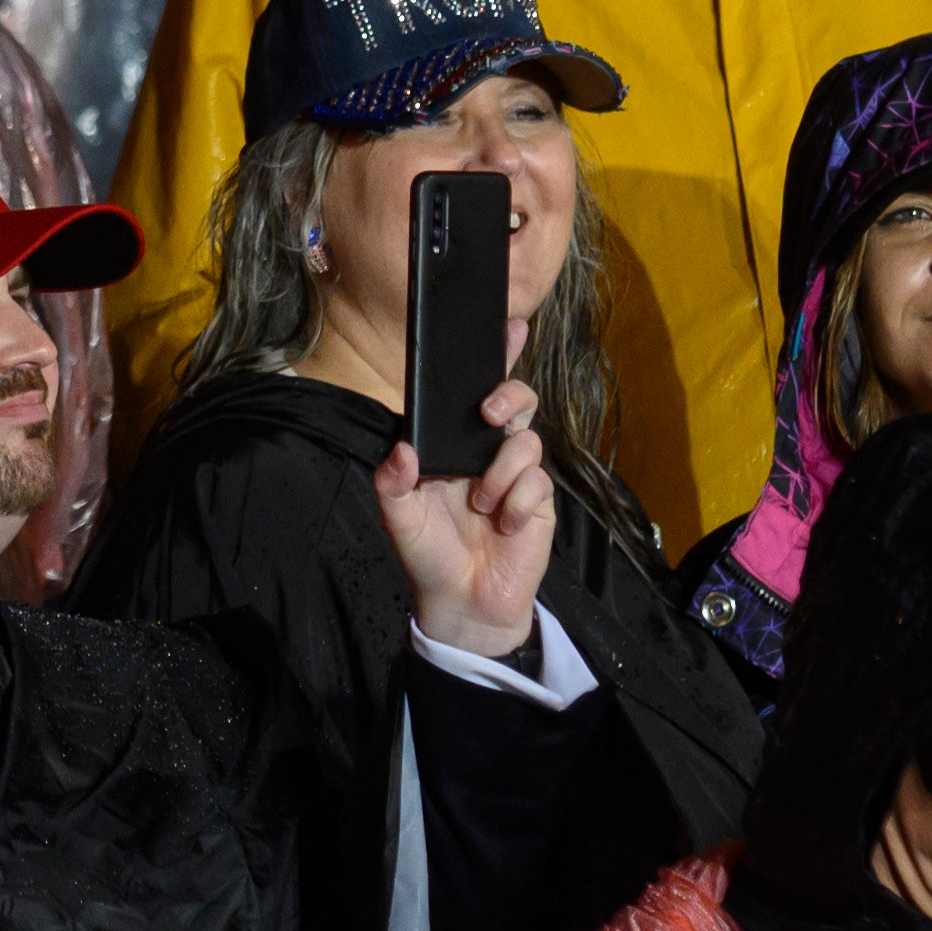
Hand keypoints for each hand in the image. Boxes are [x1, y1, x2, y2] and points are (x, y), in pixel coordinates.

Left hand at [374, 381, 553, 666]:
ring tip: (481, 505)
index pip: (469, 392)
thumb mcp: (398, 519)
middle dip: (508, 395)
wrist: (465, 605)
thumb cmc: (428, 556)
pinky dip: (518, 503)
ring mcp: (514, 473)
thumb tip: (404, 448)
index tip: (509, 325)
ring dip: (501, 470)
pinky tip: (504, 527)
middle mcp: (484, 450)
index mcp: (450, 444)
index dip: (494, 356)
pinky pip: (537, 481)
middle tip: (489, 414)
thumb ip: (393, 483)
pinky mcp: (538, 499)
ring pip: (527, 439)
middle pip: (513, 399)